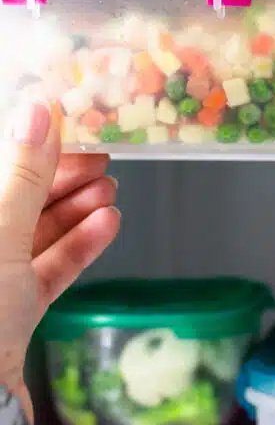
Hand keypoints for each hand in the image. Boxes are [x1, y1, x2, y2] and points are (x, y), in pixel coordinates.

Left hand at [0, 102, 119, 421]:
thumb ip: (23, 175)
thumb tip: (38, 110)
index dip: (32, 150)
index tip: (71, 132)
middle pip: (16, 201)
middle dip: (61, 180)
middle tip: (102, 164)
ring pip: (35, 235)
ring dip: (76, 211)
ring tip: (111, 193)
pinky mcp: (13, 314)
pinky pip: (48, 270)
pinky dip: (78, 247)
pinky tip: (107, 225)